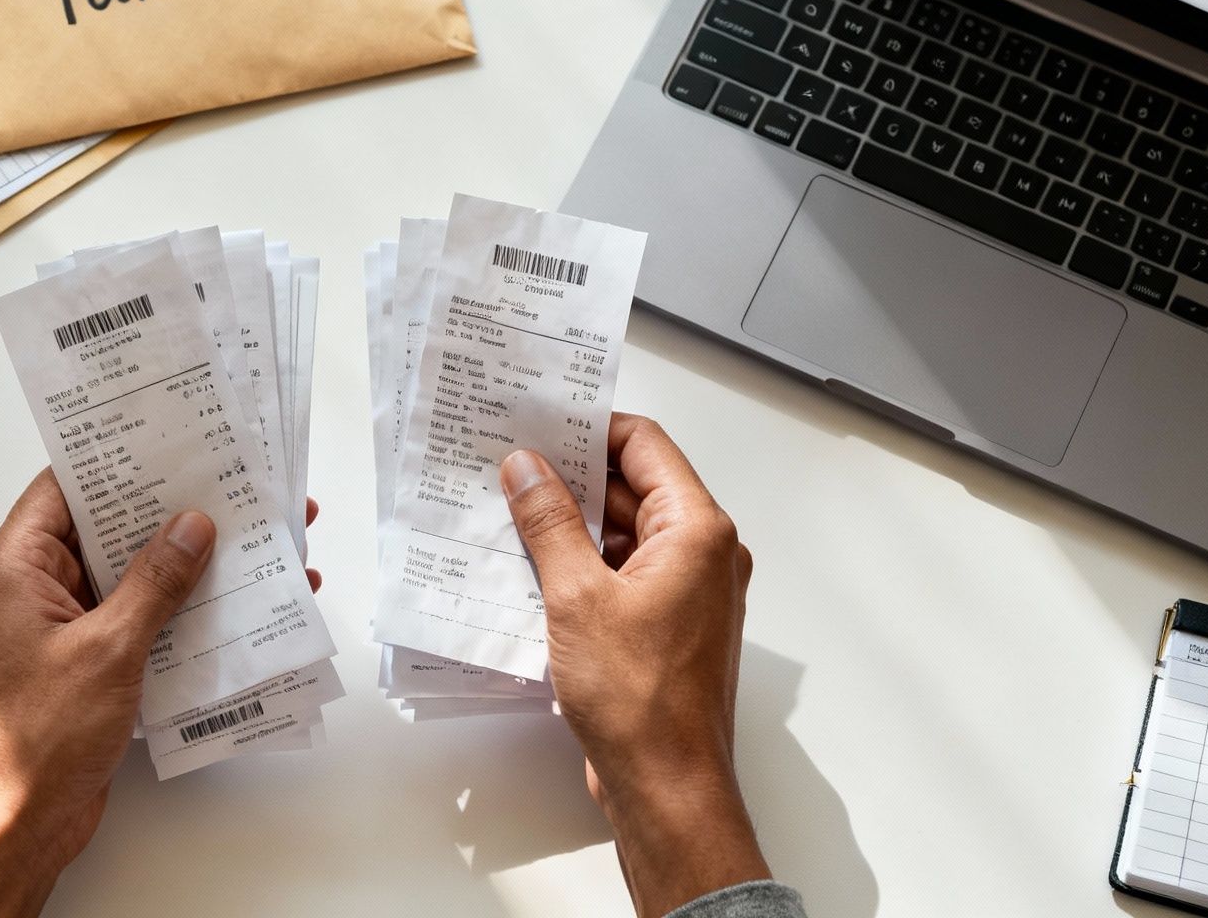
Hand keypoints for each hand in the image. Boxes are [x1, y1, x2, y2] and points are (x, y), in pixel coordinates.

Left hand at [0, 470, 319, 917]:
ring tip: (249, 546)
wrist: (17, 824)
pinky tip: (230, 609)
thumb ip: (154, 582)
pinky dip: (179, 612)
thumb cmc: (35, 743)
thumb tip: (190, 528)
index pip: (67, 486)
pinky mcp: (88, 661)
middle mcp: (34, 589)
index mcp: (16, 567)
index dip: (119, 459)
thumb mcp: (107, 650)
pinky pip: (138, 618)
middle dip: (170, 513)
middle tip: (229, 488)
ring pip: (130, 575)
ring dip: (184, 566)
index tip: (171, 439)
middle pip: (107, 527)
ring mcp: (62, 626)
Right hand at [502, 414, 768, 917]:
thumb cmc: (640, 700)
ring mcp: (685, 593)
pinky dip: (578, 567)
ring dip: (569, 526)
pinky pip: (619, 575)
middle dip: (570, 479)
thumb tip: (526, 468)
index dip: (590, 428)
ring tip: (506, 515)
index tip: (539, 421)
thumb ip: (549, 523)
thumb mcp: (577, 596)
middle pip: (633, 488)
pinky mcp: (663, 627)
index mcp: (697, 531)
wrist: (666, 786)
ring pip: (623, 534)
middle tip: (508, 465)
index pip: (644, 445)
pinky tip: (527, 569)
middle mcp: (702, 554)